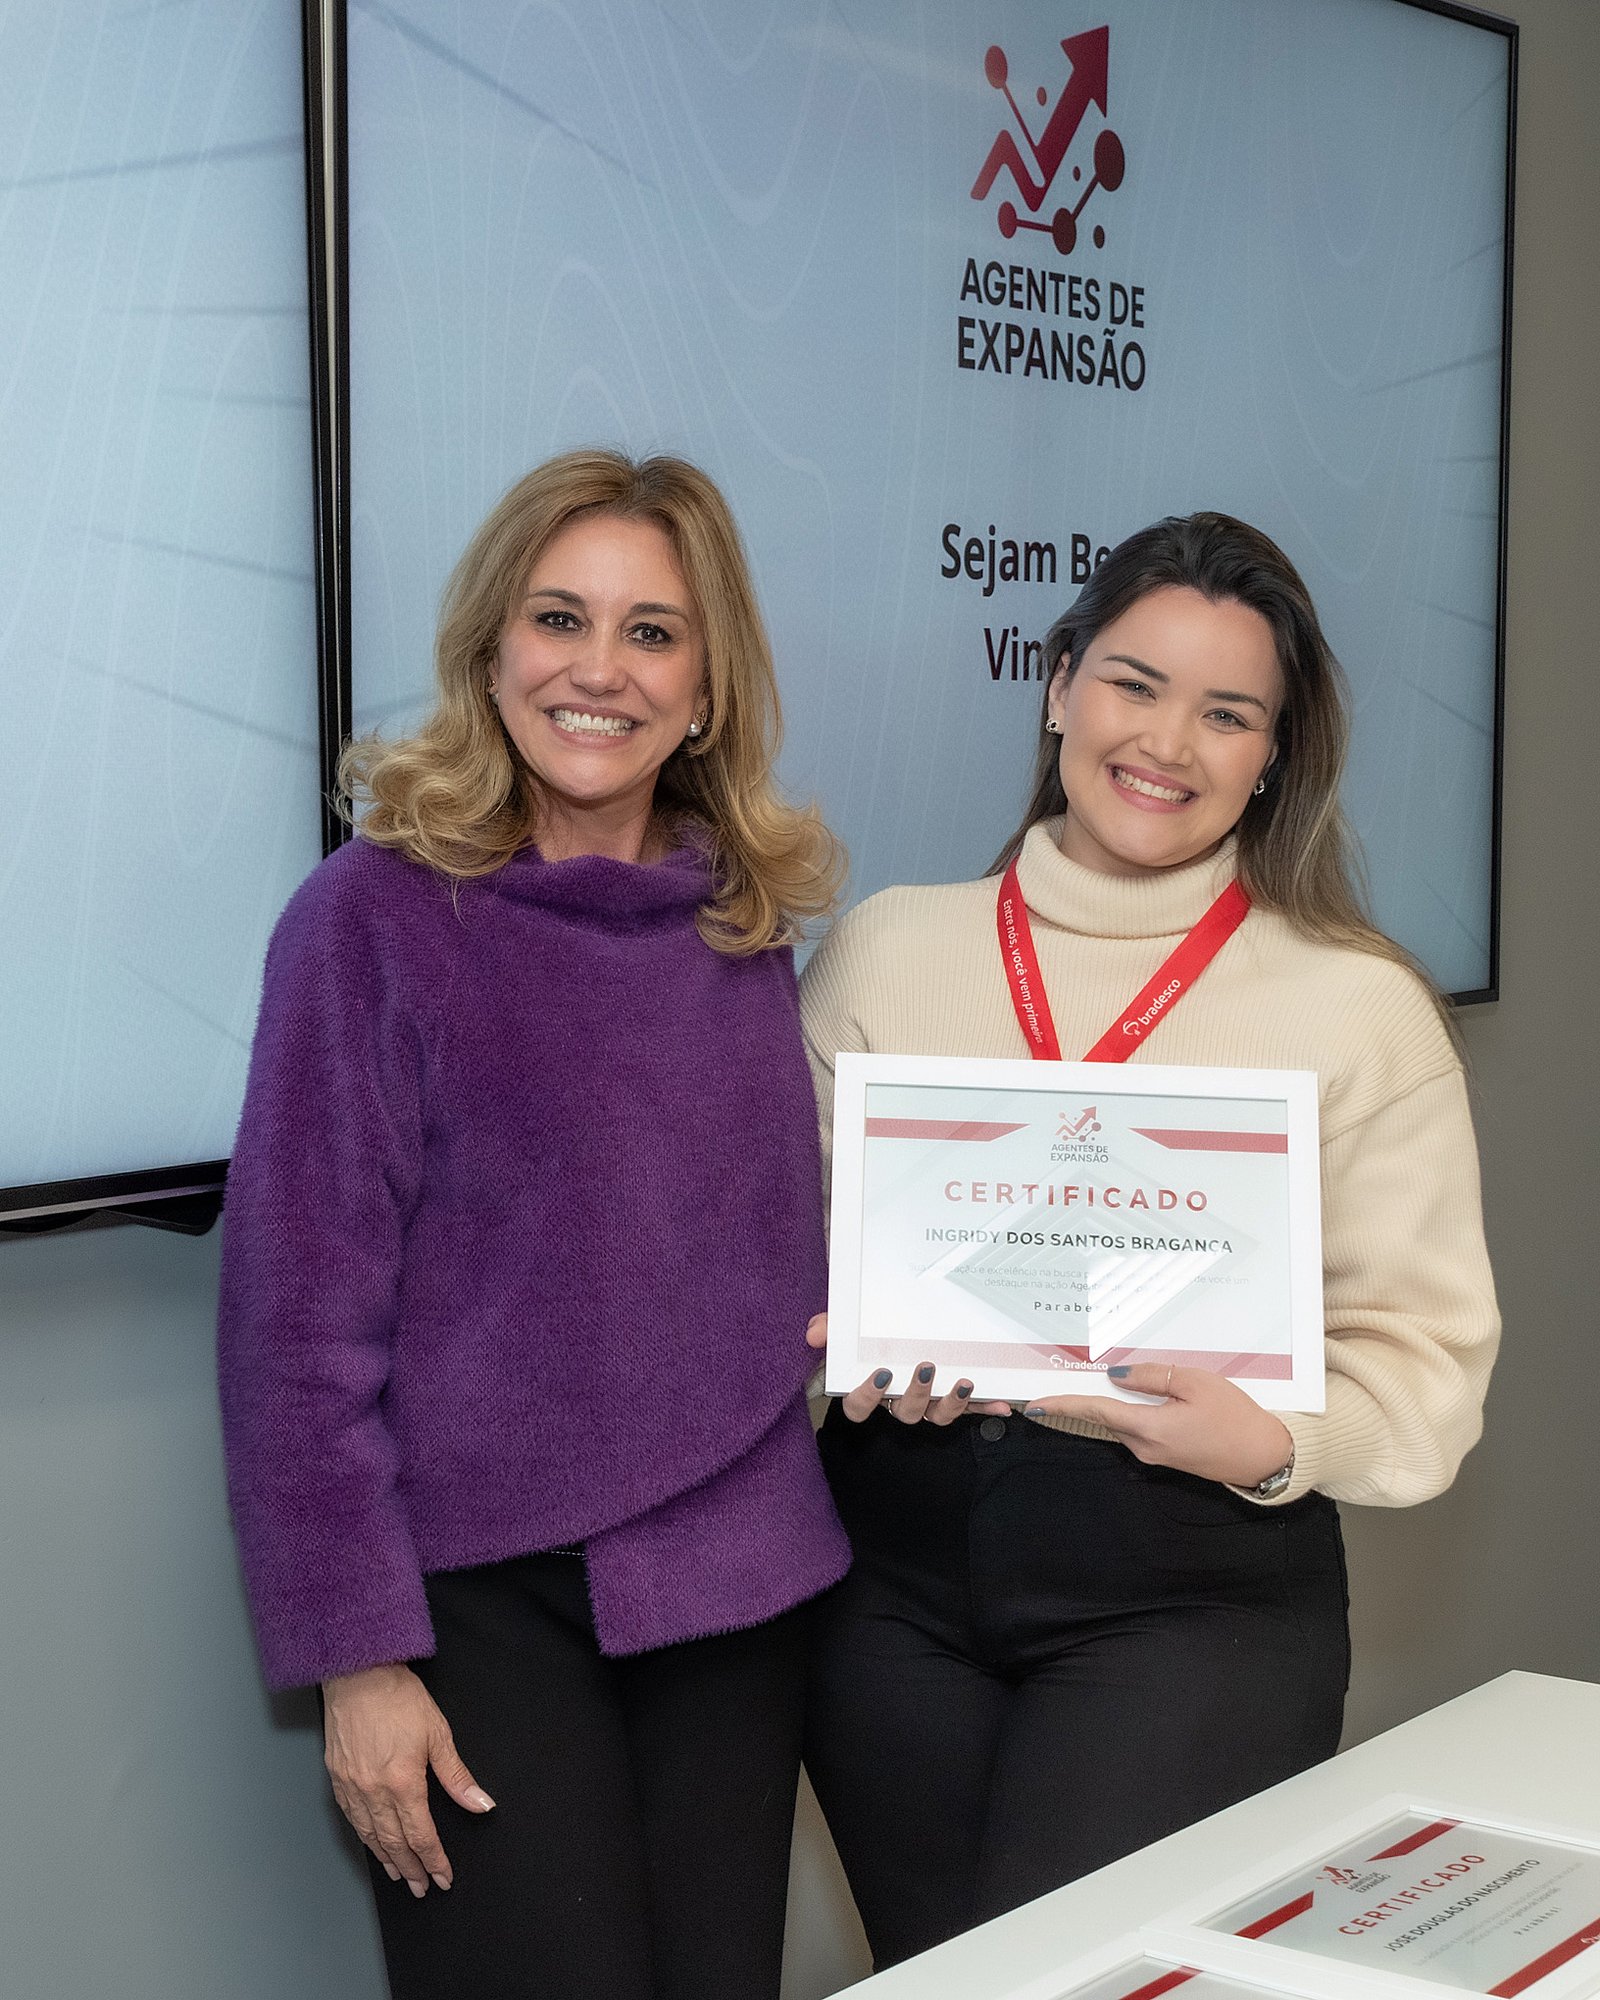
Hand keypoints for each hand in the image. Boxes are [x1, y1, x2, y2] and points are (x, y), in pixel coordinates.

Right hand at [322, 1662, 494, 1895]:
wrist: (358, 1673)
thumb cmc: (399, 1698)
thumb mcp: (438, 1733)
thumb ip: (457, 1776)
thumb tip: (481, 1804)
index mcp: (402, 1783)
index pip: (421, 1835)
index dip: (434, 1860)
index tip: (443, 1877)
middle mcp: (373, 1792)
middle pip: (394, 1843)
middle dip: (412, 1869)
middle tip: (422, 1888)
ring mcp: (352, 1786)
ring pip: (370, 1835)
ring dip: (387, 1859)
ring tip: (400, 1875)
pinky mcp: (337, 1777)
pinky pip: (351, 1818)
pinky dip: (364, 1837)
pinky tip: (372, 1843)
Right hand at [806, 1318, 1007, 1425]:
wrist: (899, 1328)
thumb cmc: (867, 1334)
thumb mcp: (847, 1326)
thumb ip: (831, 1326)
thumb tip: (815, 1333)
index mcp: (869, 1389)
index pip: (858, 1407)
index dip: (868, 1396)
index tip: (881, 1374)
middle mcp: (898, 1402)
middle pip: (904, 1413)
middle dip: (916, 1395)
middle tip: (925, 1369)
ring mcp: (928, 1403)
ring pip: (937, 1417)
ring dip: (952, 1404)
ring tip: (964, 1383)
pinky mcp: (954, 1400)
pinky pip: (970, 1410)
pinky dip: (986, 1408)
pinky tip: (1004, 1405)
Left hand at [1028, 1363, 1293, 1488]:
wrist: (1264, 1457)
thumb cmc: (1235, 1417)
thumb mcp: (1196, 1383)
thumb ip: (1152, 1377)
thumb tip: (1116, 1375)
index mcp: (1149, 1428)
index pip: (1096, 1411)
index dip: (1063, 1404)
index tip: (1035, 1403)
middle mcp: (1144, 1446)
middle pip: (1104, 1417)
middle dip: (1081, 1400)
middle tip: (1059, 1377)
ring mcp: (1155, 1454)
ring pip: (1121, 1422)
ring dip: (1106, 1404)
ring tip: (1091, 1379)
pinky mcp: (1166, 1454)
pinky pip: (1138, 1428)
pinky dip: (1128, 1411)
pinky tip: (1129, 1394)